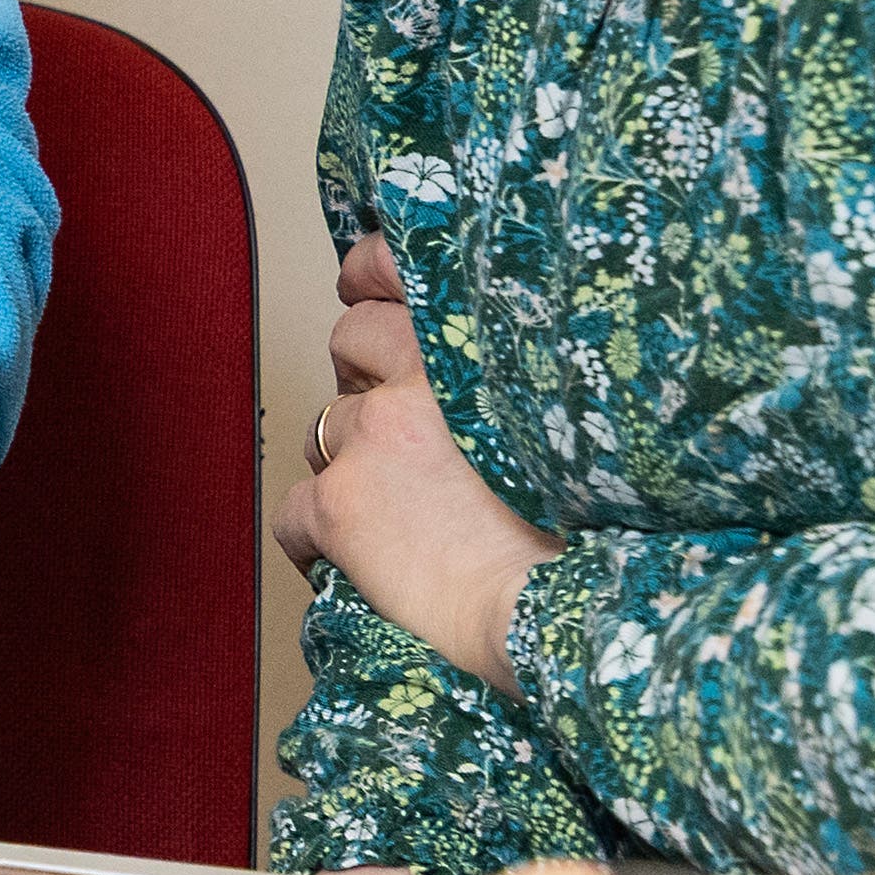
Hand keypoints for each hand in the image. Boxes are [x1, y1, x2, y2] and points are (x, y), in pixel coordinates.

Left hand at [282, 229, 557, 688]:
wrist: (552, 606)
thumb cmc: (581, 533)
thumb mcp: (556, 422)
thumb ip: (511, 382)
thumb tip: (479, 380)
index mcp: (473, 348)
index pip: (394, 267)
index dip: (371, 272)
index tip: (363, 283)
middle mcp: (415, 379)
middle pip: (350, 340)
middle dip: (361, 376)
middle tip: (388, 421)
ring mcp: (370, 439)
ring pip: (322, 428)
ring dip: (346, 459)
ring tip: (391, 509)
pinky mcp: (337, 504)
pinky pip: (293, 512)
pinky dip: (313, 538)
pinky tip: (347, 561)